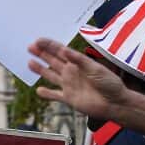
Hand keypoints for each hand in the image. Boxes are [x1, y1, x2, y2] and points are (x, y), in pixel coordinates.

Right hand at [27, 39, 144, 137]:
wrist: (115, 103)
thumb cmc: (110, 84)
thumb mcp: (95, 68)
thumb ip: (79, 60)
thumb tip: (64, 50)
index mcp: (78, 63)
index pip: (61, 51)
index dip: (49, 45)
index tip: (38, 40)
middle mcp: (72, 72)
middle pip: (53, 61)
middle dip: (42, 53)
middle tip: (30, 46)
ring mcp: (69, 85)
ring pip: (51, 75)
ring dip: (40, 69)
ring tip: (29, 62)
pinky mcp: (69, 98)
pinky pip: (55, 95)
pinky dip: (47, 94)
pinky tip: (39, 91)